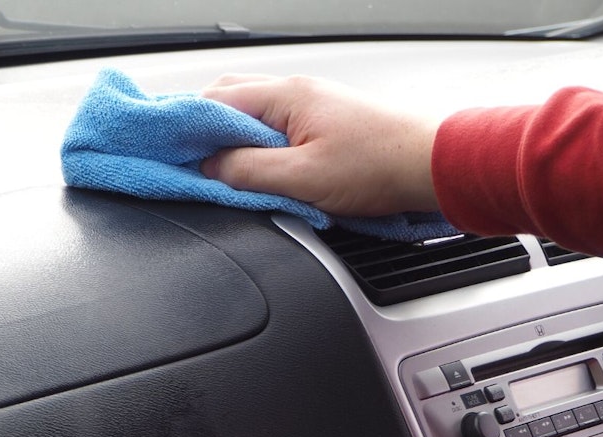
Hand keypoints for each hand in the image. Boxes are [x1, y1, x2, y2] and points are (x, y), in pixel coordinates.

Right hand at [200, 75, 441, 216]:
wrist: (434, 164)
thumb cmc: (379, 166)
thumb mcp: (303, 178)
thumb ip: (249, 172)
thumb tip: (209, 169)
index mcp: (286, 95)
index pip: (215, 100)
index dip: (186, 127)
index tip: (168, 152)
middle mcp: (296, 91)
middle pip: (230, 99)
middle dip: (204, 128)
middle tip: (187, 162)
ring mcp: (312, 104)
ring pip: (253, 114)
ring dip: (232, 138)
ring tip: (221, 170)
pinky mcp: (325, 122)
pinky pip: (276, 126)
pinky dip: (257, 143)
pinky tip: (258, 168)